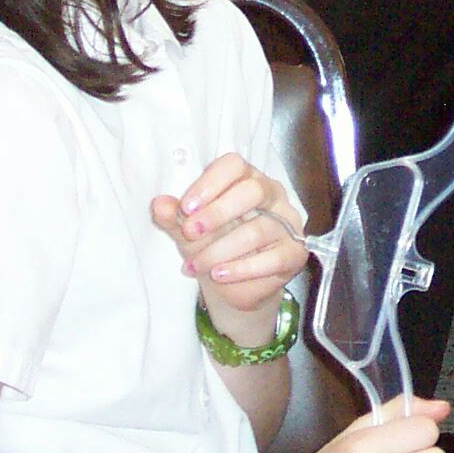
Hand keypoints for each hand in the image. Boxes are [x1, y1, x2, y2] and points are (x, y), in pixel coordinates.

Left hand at [150, 152, 307, 320]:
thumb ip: (175, 218)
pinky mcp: (295, 253)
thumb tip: (158, 204)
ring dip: (220, 250)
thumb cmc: (214, 247)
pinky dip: (242, 269)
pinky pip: (274, 258)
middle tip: (189, 232)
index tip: (186, 207)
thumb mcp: (188, 232)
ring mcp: (287, 224)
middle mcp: (272, 195)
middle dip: (217, 212)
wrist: (235, 287)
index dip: (210, 183)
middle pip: (253, 191)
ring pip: (257, 230)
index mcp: (246, 179)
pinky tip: (220, 275)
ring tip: (196, 265)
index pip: (235, 166)